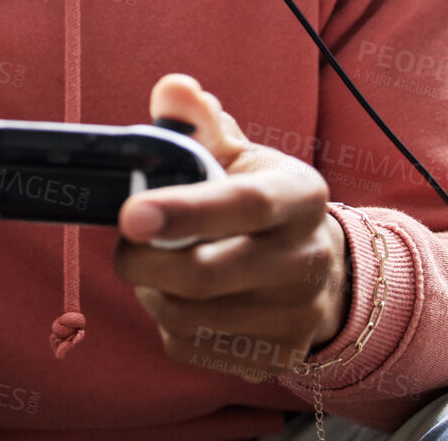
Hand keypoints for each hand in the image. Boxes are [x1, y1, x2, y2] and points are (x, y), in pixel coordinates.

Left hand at [113, 74, 348, 379]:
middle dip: (145, 260)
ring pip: (189, 316)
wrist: (321, 269)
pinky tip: (178, 297)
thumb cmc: (261, 201)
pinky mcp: (274, 357)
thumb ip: (200, 123)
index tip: (130, 213)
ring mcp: (295, 316)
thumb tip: (172, 90)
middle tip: (125, 241)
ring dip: (152, 290)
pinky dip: (167, 322)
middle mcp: (306, 259)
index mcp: (299, 196)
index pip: (242, 205)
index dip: (183, 210)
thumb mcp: (240, 155)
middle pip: (206, 274)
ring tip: (155, 265)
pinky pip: (191, 347)